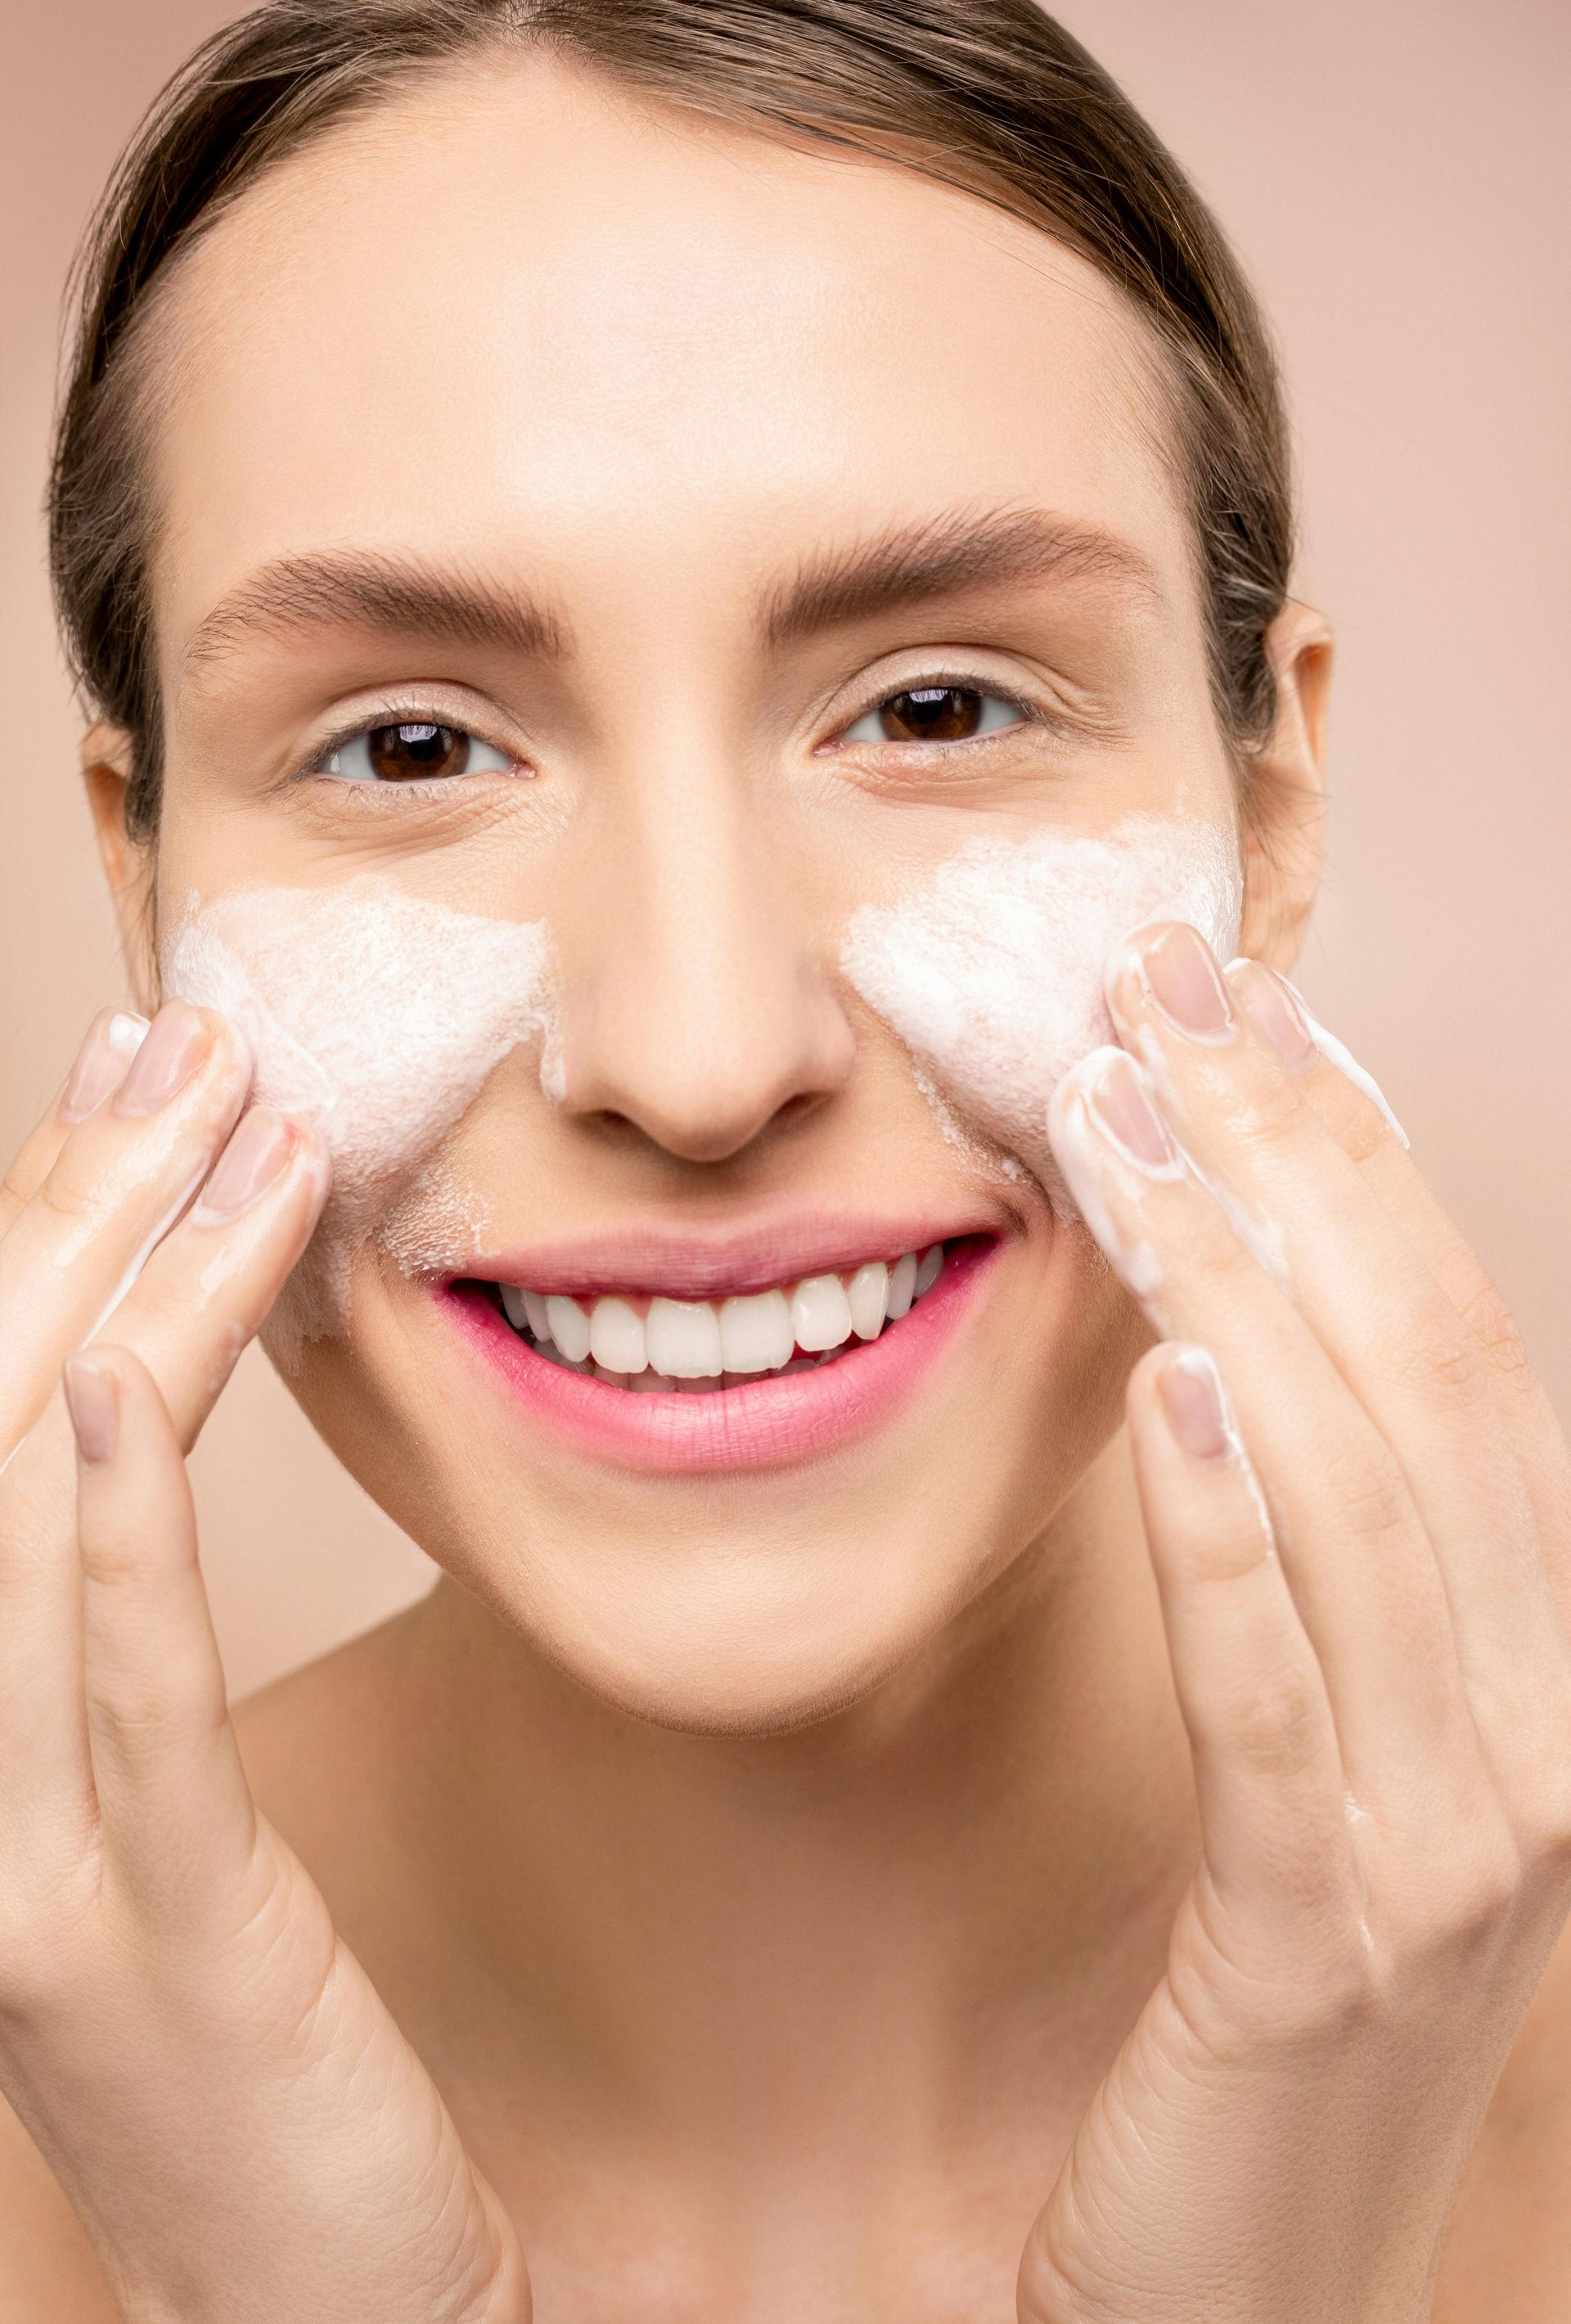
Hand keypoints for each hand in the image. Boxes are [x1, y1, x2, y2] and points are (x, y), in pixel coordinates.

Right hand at [0, 1004, 528, 2323]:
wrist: (296, 2296)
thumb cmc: (250, 2043)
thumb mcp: (167, 1806)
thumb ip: (130, 1629)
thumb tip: (136, 1412)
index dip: (42, 1224)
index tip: (135, 1076)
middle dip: (75, 1205)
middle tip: (181, 1037)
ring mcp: (8, 1848)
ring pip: (19, 1507)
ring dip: (116, 1290)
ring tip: (222, 1121)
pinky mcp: (126, 1921)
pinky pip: (99, 1680)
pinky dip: (96, 1513)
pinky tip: (111, 1362)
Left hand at [1018, 924, 1570, 2323]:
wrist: (1230, 2318)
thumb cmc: (1240, 2012)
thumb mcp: (1302, 1748)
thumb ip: (1298, 1563)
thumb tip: (1222, 1335)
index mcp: (1529, 1658)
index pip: (1453, 1352)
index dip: (1352, 1162)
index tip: (1236, 1006)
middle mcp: (1538, 1730)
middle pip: (1428, 1385)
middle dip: (1295, 1167)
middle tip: (1157, 994)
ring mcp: (1456, 1847)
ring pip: (1367, 1507)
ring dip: (1240, 1297)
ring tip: (1117, 1133)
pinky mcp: (1327, 1954)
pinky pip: (1288, 1710)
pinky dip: (1238, 1544)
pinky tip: (1168, 1397)